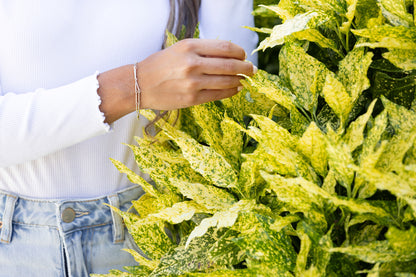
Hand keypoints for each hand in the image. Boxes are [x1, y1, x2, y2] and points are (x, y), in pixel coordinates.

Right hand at [137, 39, 256, 109]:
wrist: (140, 84)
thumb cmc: (161, 65)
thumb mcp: (180, 49)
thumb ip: (203, 50)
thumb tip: (231, 56)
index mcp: (190, 46)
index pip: (226, 48)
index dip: (240, 53)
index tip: (244, 56)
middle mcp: (192, 63)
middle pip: (230, 65)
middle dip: (246, 68)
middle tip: (252, 70)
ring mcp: (193, 83)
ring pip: (227, 81)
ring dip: (240, 81)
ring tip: (244, 80)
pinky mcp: (192, 99)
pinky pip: (218, 95)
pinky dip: (231, 92)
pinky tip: (235, 89)